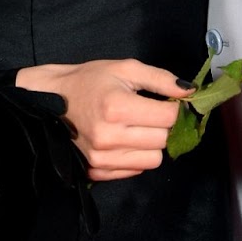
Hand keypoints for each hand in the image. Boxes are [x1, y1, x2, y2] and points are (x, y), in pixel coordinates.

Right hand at [16, 59, 192, 179]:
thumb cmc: (89, 81)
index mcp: (117, 107)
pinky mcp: (96, 172)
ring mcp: (101, 158)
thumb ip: (161, 79)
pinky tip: (123, 140)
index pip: (169, 118)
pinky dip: (135, 156)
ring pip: (154, 160)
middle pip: (163, 140)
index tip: (164, 101)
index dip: (172, 107)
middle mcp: (109, 136)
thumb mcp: (125, 68)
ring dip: (150, 144)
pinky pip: (136, 170)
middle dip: (161, 125)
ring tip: (134, 127)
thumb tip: (190, 91)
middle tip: (146, 113)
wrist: (51, 100)